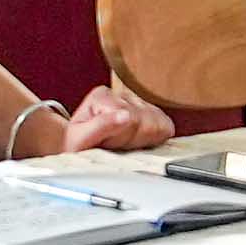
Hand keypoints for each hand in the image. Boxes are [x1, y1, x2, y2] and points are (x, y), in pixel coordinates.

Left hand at [51, 80, 176, 157]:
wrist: (80, 150)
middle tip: (113, 145)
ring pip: (158, 124)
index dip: (120, 138)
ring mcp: (138, 102)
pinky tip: (137, 142)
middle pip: (146, 121)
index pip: (130, 118)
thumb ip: (101, 126)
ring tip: (122, 144)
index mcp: (102, 96)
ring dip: (142, 141)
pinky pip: (167, 126)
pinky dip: (154, 139)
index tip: (105, 144)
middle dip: (131, 141)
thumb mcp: (80, 140)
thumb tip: (127, 115)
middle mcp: (121, 94)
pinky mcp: (152, 112)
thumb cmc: (78, 146)